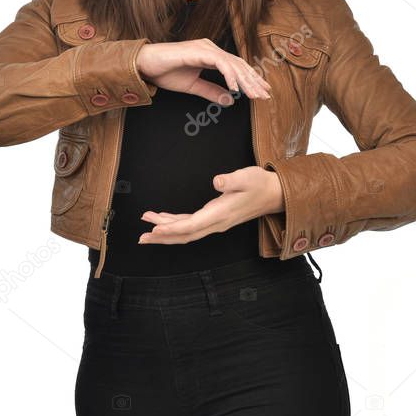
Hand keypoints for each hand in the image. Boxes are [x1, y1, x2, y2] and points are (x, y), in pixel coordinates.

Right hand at [135, 39, 270, 104]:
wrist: (144, 65)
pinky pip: (219, 63)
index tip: (261, 93)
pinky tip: (235, 88)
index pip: (236, 67)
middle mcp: (210, 48)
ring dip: (245, 80)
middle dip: (253, 81)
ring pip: (232, 64)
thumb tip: (230, 101)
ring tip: (254, 95)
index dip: (250, 80)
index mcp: (211, 55)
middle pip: (238, 64)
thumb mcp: (193, 86)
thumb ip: (212, 92)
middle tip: (265, 95)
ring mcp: (205, 48)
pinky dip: (229, 75)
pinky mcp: (198, 51)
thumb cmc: (165, 73)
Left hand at [138, 167, 284, 245]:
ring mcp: (214, 222)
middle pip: (184, 235)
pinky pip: (191, 225)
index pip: (192, 225)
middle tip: (141, 237)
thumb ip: (231, 180)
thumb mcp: (247, 177)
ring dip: (165, 230)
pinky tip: (163, 220)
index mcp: (221, 214)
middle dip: (162, 237)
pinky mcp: (214, 218)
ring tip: (146, 226)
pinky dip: (175, 224)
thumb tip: (217, 181)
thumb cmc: (260, 185)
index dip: (172, 228)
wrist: (273, 195)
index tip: (155, 228)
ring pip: (186, 232)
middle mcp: (216, 223)